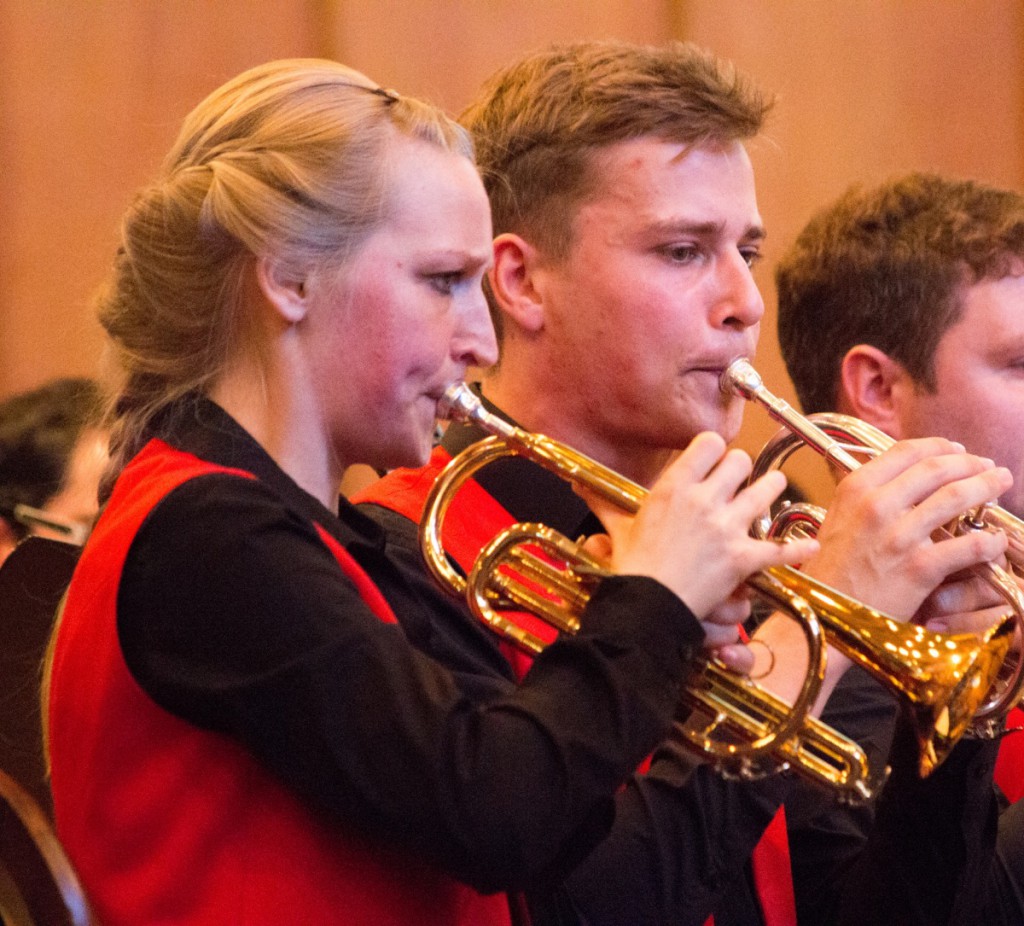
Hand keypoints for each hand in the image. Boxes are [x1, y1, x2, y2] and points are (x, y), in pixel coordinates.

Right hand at [589, 432, 818, 665]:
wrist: (645, 606)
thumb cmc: (629, 568)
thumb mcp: (616, 528)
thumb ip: (604, 501)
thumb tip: (579, 484)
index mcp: (673, 487)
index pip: (709, 443)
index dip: (714, 449)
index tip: (714, 459)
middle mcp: (704, 500)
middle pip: (741, 462)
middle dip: (743, 469)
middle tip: (742, 479)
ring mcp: (726, 528)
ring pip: (767, 490)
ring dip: (772, 490)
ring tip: (774, 489)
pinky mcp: (742, 559)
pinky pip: (780, 548)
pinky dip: (796, 548)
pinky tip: (808, 544)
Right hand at [802, 437, 1010, 618]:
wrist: (823, 611)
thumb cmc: (830, 569)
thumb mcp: (837, 517)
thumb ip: (865, 495)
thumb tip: (901, 478)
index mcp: (856, 489)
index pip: (906, 451)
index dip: (939, 446)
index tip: (956, 450)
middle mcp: (876, 506)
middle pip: (937, 469)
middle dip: (971, 463)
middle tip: (988, 466)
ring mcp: (899, 536)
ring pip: (957, 497)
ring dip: (987, 487)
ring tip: (1000, 483)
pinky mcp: (919, 568)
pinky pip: (968, 546)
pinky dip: (989, 541)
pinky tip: (995, 540)